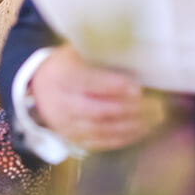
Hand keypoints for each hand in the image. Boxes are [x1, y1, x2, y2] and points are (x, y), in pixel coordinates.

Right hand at [30, 44, 164, 150]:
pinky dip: (122, 138)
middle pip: (96, 110)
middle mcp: (59, 102)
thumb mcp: (77, 51)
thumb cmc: (68, 65)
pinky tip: (141, 131)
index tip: (137, 88)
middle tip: (156, 107)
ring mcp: (64, 124)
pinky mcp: (71, 138)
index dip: (112, 86)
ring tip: (154, 120)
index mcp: (60, 75)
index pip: (86, 81)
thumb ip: (101, 54)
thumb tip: (135, 53)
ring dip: (131, 126)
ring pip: (100, 129)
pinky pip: (99, 142)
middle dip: (129, 110)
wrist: (39, 88)